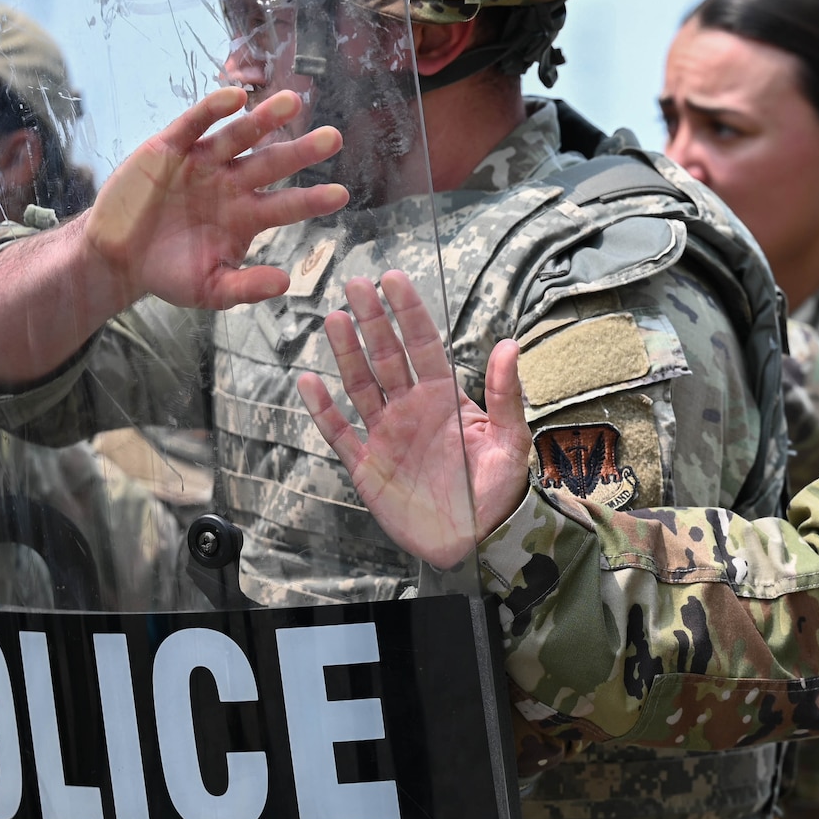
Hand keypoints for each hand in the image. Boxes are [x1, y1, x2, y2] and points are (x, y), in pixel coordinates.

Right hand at [85, 88, 348, 309]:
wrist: (117, 258)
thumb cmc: (169, 273)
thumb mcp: (210, 289)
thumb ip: (246, 286)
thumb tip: (285, 283)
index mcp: (247, 216)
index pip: (287, 205)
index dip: (312, 199)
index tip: (341, 195)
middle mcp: (232, 184)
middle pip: (272, 163)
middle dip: (301, 150)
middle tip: (334, 138)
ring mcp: (203, 163)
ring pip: (240, 135)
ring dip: (264, 118)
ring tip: (292, 102)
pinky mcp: (171, 147)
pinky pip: (195, 123)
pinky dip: (213, 109)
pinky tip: (235, 97)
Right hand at [298, 270, 533, 567]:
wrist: (476, 540)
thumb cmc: (499, 488)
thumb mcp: (509, 439)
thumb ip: (506, 394)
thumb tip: (509, 344)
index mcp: (444, 397)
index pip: (423, 345)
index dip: (408, 312)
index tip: (393, 278)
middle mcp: (411, 408)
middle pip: (386, 356)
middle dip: (372, 320)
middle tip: (355, 283)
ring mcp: (387, 435)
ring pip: (360, 385)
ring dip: (346, 353)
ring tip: (334, 318)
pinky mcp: (367, 466)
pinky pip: (339, 433)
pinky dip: (323, 410)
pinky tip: (308, 381)